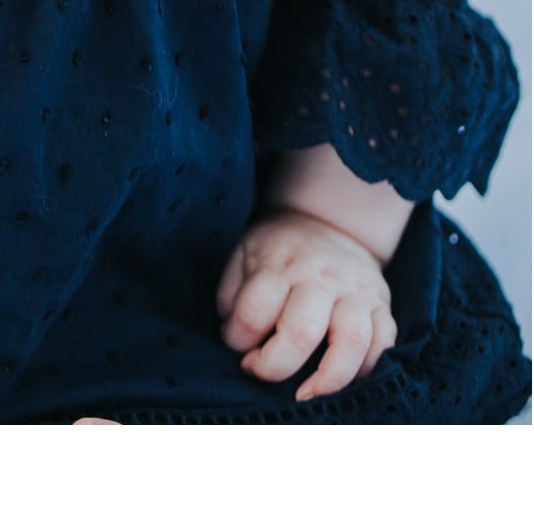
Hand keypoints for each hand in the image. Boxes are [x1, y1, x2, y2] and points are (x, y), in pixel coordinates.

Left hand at [216, 208, 396, 402]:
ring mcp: (355, 290)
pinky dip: (368, 370)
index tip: (240, 349)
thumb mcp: (244, 256)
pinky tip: (345, 380)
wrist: (329, 222)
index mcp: (278, 263)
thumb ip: (233, 298)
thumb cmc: (279, 251)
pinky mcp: (381, 304)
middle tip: (263, 372)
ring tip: (307, 396)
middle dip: (277, 366)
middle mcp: (319, 276)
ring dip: (329, 380)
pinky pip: (384, 343)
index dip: (238, 341)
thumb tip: (236, 342)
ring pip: (352, 340)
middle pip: (302, 331)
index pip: (253, 312)